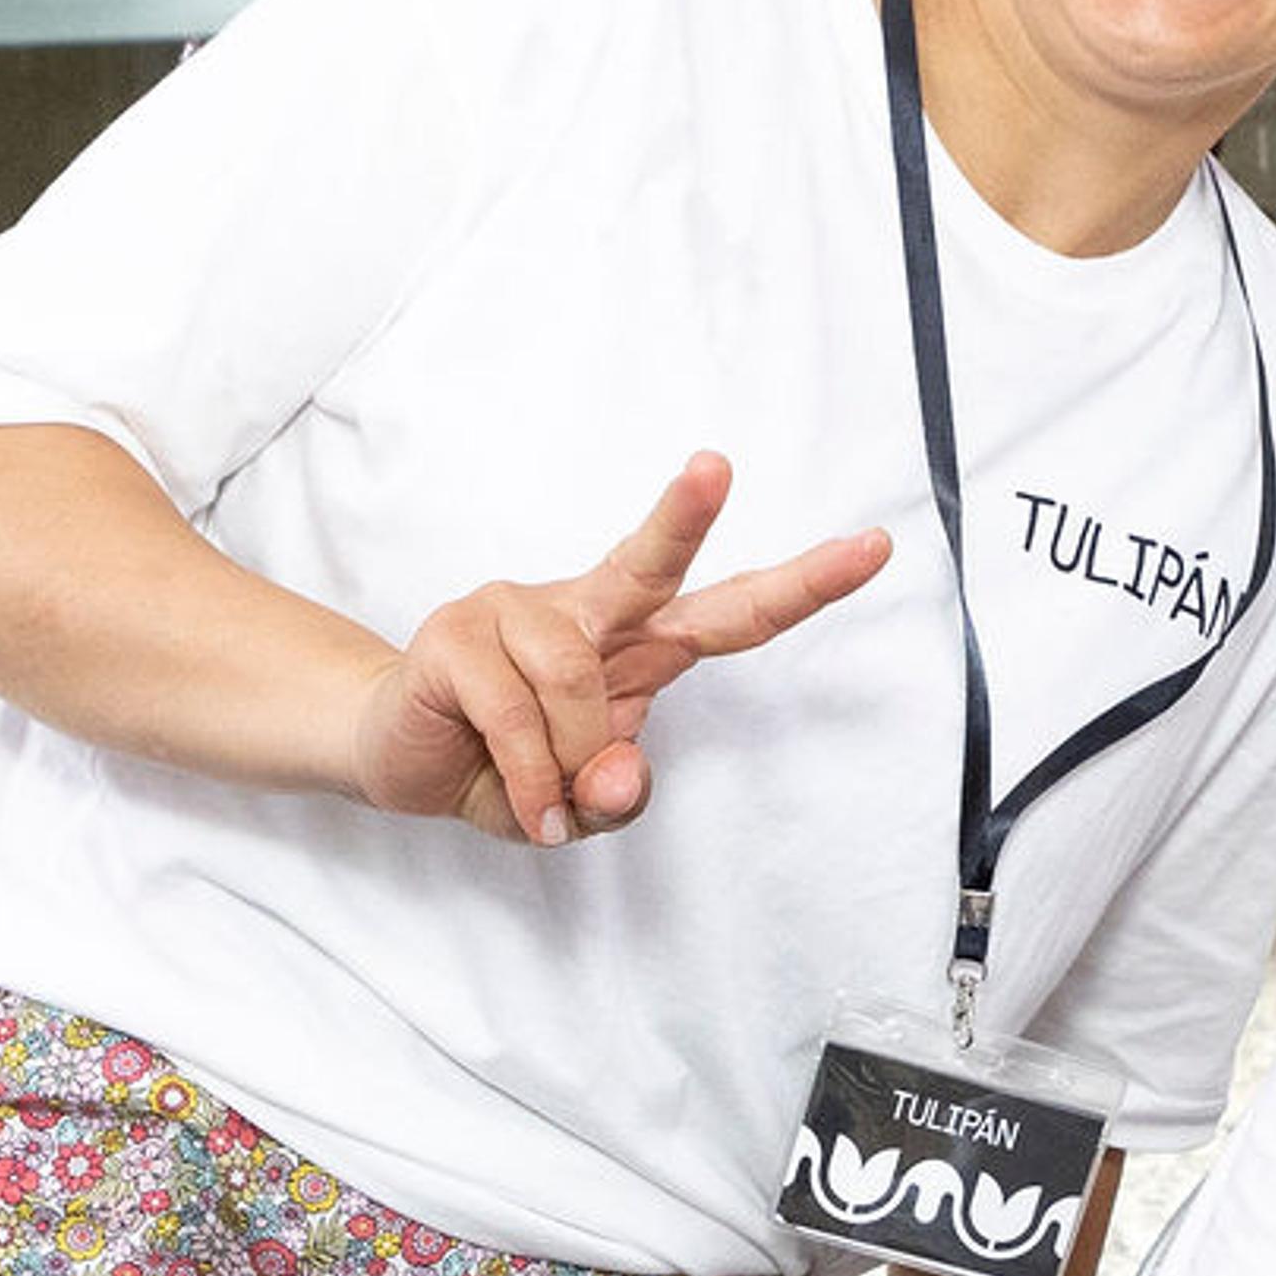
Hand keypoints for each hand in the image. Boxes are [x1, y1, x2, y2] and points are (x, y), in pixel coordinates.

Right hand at [349, 454, 887, 846]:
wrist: (401, 756)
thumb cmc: (505, 766)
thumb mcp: (579, 807)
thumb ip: (617, 799)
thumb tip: (619, 773)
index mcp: (640, 643)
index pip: (733, 610)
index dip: (804, 585)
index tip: (874, 547)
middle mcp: (586, 611)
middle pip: (650, 563)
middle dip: (684, 516)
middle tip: (714, 467)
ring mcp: (517, 612)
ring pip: (575, 682)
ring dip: (567, 761)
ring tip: (547, 798)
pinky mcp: (457, 635)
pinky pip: (515, 714)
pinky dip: (526, 776)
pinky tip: (523, 801)